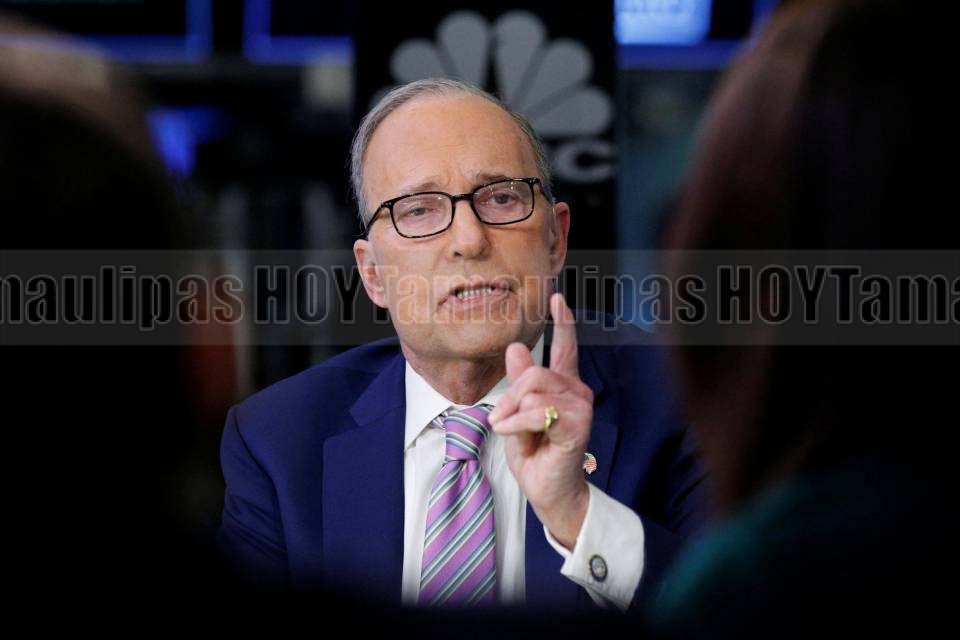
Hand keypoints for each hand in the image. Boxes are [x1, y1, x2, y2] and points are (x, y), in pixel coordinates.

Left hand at [488, 293, 592, 549]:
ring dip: (511, 413)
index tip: (557, 298)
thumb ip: (519, 382)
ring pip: (535, 389)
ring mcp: (581, 407)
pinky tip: (512, 433)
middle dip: (510, 394)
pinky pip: (538, 411)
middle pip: (536, 372)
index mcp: (563, 385)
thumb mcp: (516, 412)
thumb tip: (516, 348)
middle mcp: (577, 391)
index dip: (563, 322)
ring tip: (508, 429)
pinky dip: (517, 423)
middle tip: (498, 418)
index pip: (565, 347)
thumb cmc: (535, 454)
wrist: (547, 490)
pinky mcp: (578, 425)